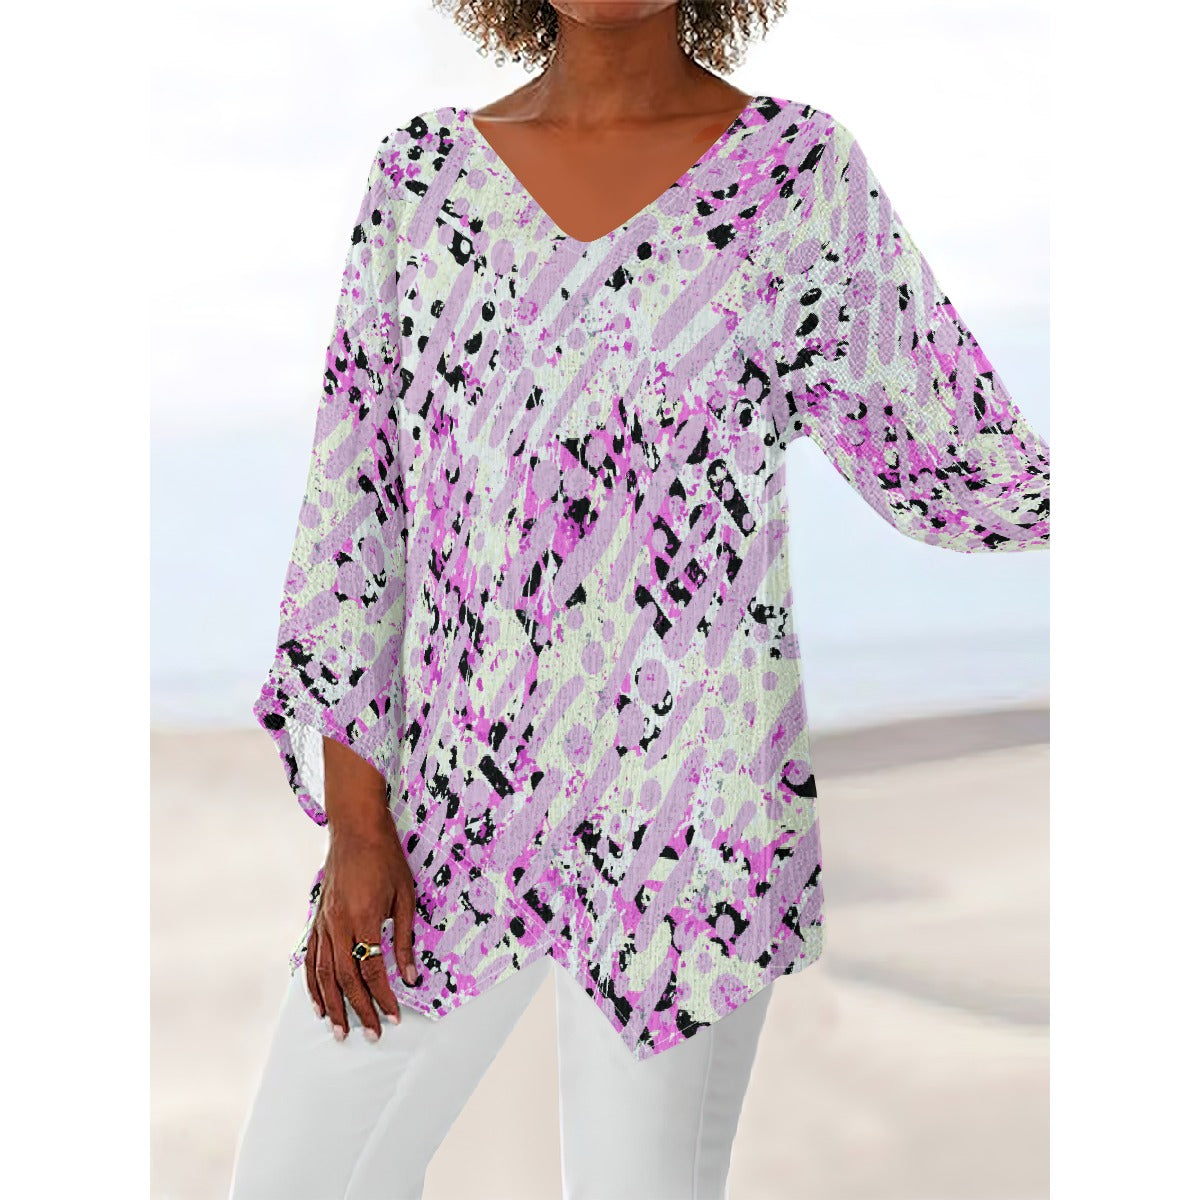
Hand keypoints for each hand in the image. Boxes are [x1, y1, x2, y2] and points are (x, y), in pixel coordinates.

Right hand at [304, 816, 420, 1040]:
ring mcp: (324, 922)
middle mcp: (339, 925)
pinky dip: (312, 984)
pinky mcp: (317, 919)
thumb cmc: (386, 859)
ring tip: (339, 1030)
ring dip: (331, 1005)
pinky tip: (318, 1003)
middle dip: (358, 1010)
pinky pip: (311, 958)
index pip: (372, 970)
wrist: (356, 829)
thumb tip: (411, 976)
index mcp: (364, 918)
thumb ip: (406, 939)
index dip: (383, 997)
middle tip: (370, 1035)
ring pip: (323, 974)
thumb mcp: (406, 897)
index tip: (393, 1016)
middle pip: (345, 978)